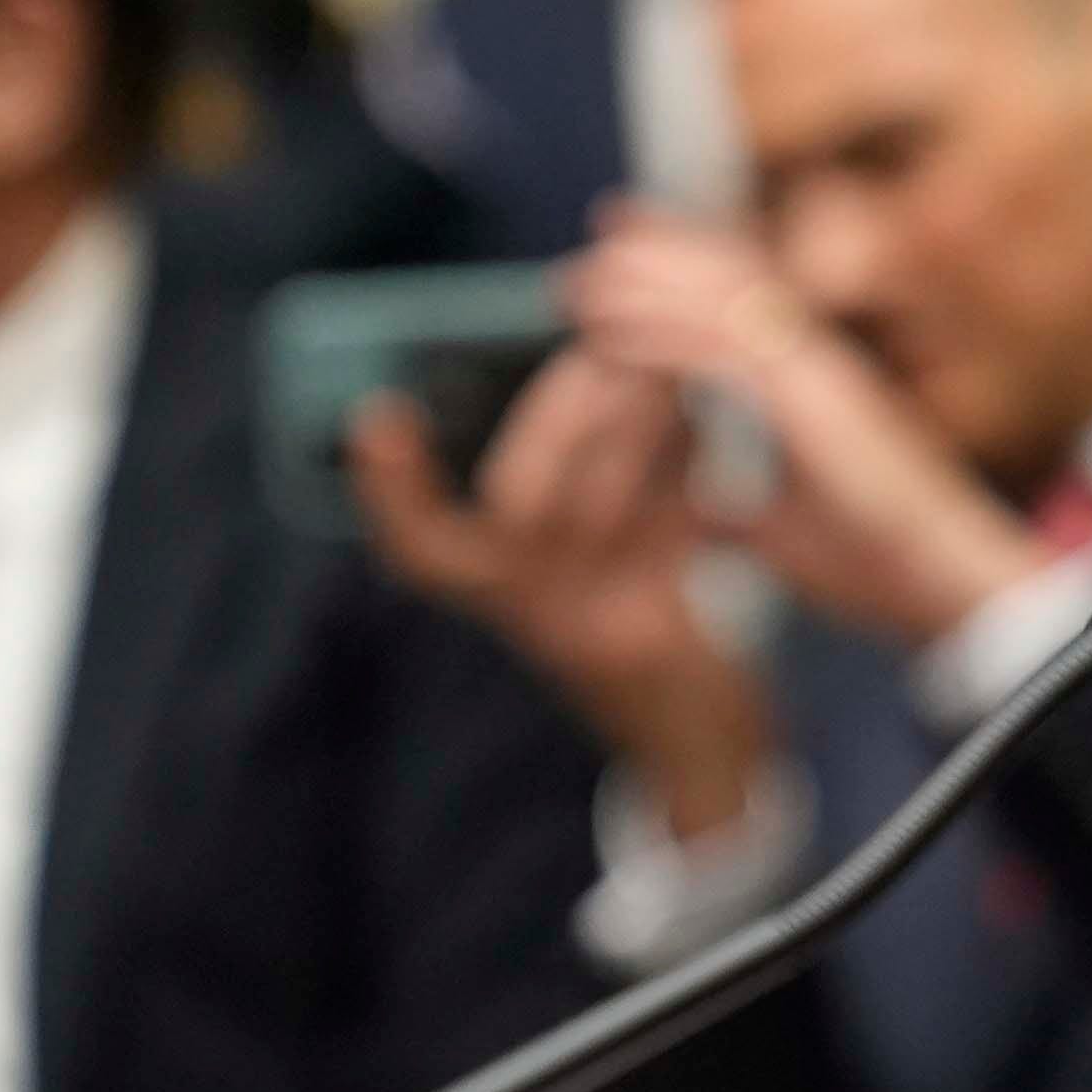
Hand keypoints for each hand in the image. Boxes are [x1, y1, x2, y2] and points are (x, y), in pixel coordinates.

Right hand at [351, 351, 771, 843]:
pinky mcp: (654, 639)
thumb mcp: (595, 559)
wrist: (702, 746)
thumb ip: (581, 476)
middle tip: (609, 345)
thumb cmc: (645, 626)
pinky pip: (664, 535)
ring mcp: (587, 630)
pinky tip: (711, 438)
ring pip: (590, 508)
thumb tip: (596, 351)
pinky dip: (690, 475)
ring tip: (675, 371)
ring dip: (637, 426)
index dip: (390, 488)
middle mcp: (531, 614)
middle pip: (514, 505)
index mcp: (502, 591)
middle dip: (563, 411)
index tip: (379, 415)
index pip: (421, 544)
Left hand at [561, 210, 1045, 648]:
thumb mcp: (783, 528)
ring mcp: (819, 374)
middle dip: (665, 251)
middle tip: (605, 227)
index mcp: (817, 386)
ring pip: (725, 302)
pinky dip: (664, 336)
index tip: (634, 249)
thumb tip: (704, 512)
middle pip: (735, 278)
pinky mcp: (813, 398)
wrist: (935, 582)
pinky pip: (725, 350)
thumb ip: (743, 507)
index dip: (693, 268)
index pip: (750, 304)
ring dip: (650, 283)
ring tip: (585, 276)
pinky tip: (612, 334)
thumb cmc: (876, 559)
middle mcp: (820, 364)